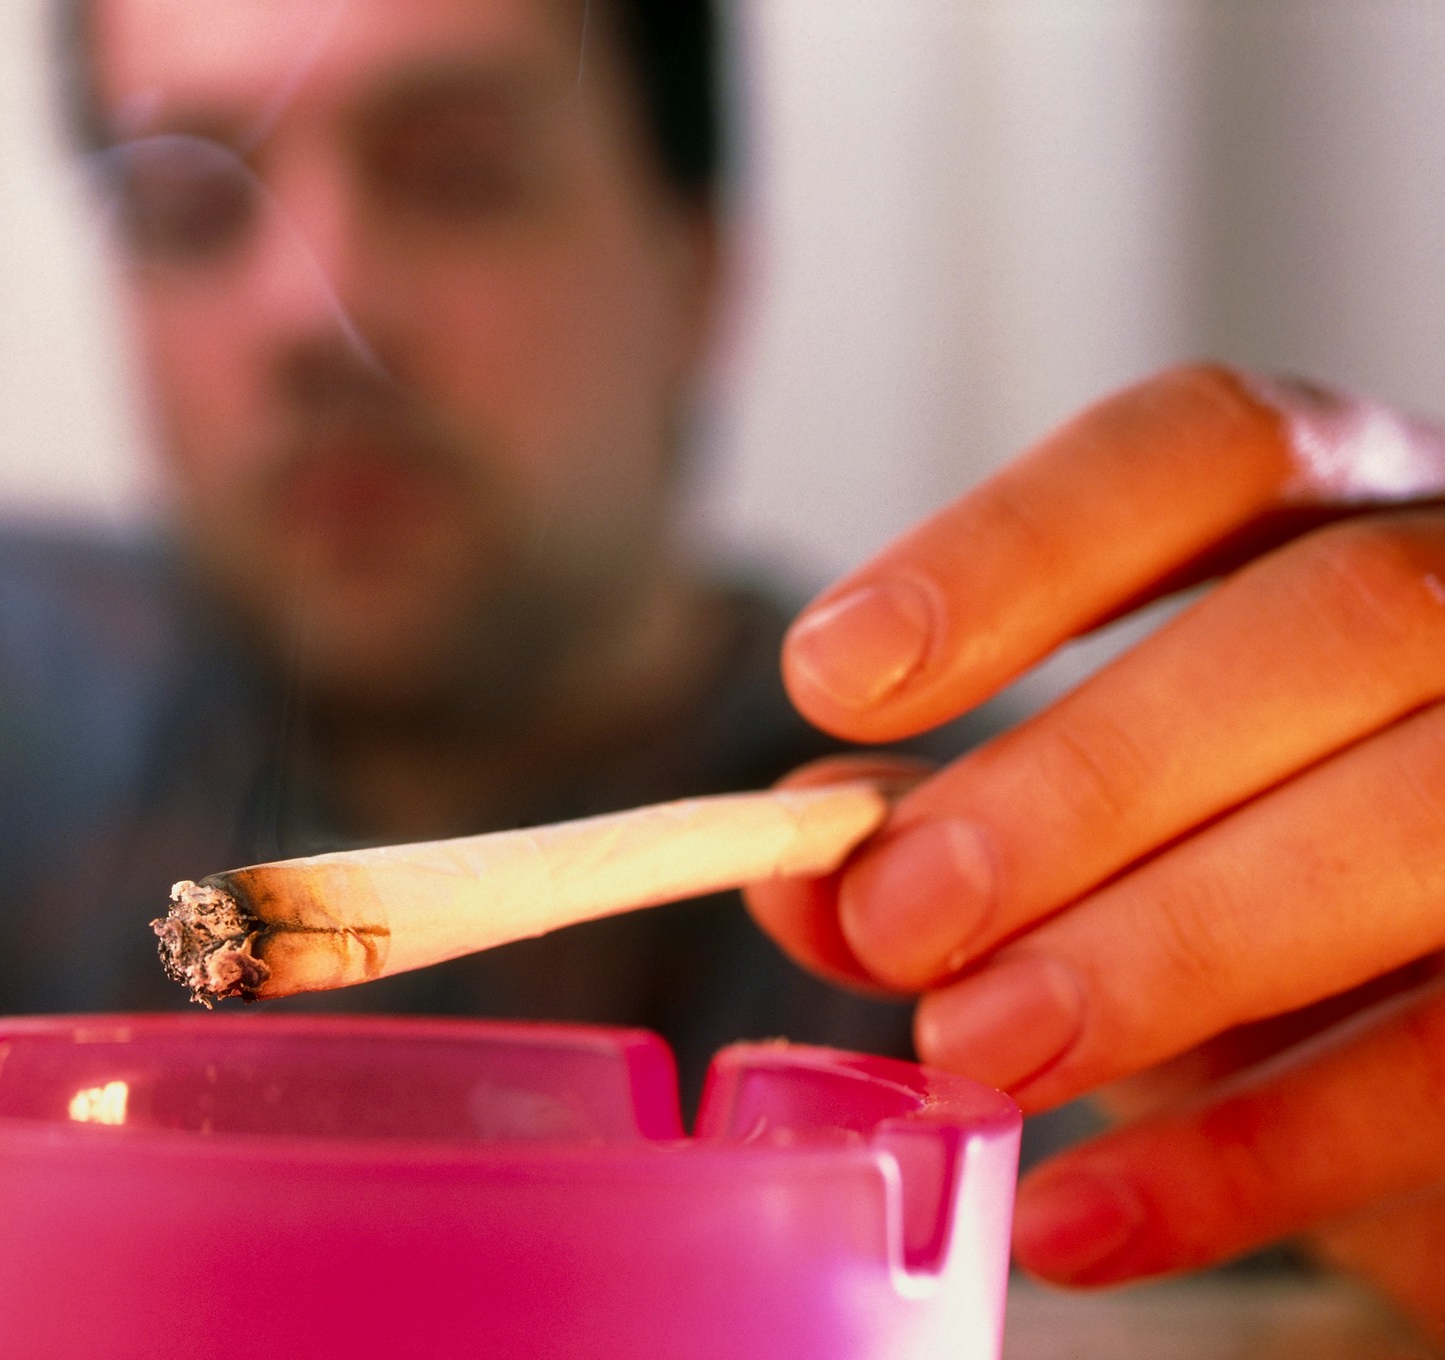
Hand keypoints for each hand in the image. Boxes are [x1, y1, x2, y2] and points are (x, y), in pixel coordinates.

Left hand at [746, 365, 1444, 1345]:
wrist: (1430, 1013)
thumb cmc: (1252, 864)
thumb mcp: (1102, 828)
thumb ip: (955, 826)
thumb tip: (802, 876)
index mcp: (1344, 514)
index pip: (1204, 448)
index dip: (1015, 548)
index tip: (832, 676)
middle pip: (1325, 620)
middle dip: (1085, 778)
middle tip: (898, 920)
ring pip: (1423, 819)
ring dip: (1171, 948)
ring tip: (977, 1051)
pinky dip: (1256, 1154)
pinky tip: (1084, 1211)